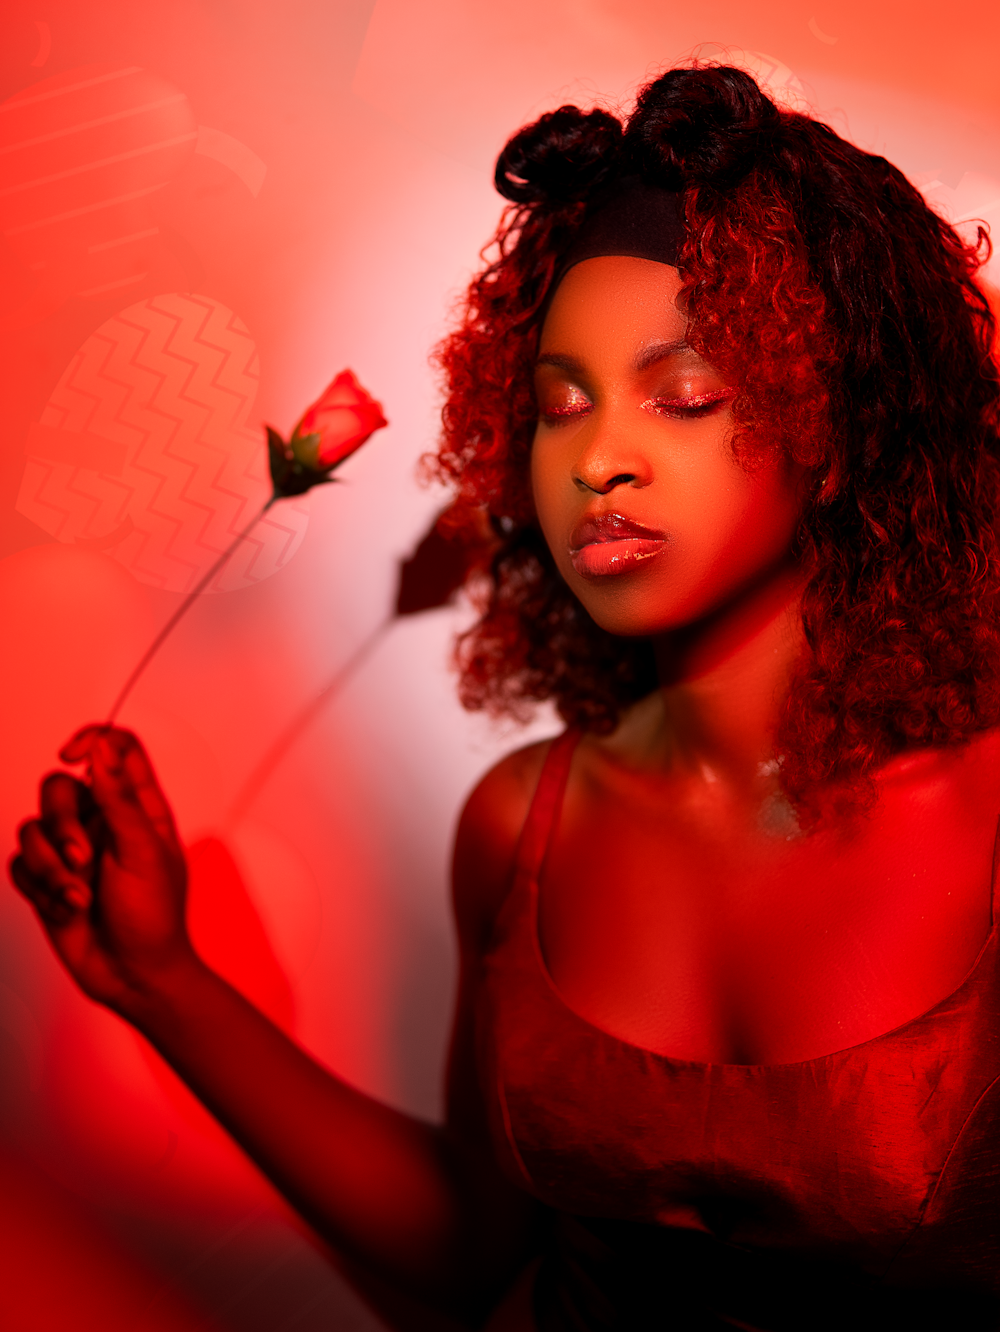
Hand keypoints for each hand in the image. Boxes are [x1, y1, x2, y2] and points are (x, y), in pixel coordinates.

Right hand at [9, 727, 194, 1014]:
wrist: (133, 975)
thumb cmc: (154, 916)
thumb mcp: (144, 853)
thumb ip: (119, 799)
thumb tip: (101, 747)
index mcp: (137, 807)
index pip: (114, 748)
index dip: (92, 739)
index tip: (73, 755)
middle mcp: (100, 820)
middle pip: (57, 785)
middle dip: (62, 823)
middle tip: (83, 859)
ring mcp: (70, 849)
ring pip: (31, 828)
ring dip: (52, 868)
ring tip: (79, 898)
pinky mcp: (45, 879)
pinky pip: (19, 864)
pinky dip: (41, 889)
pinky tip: (69, 911)